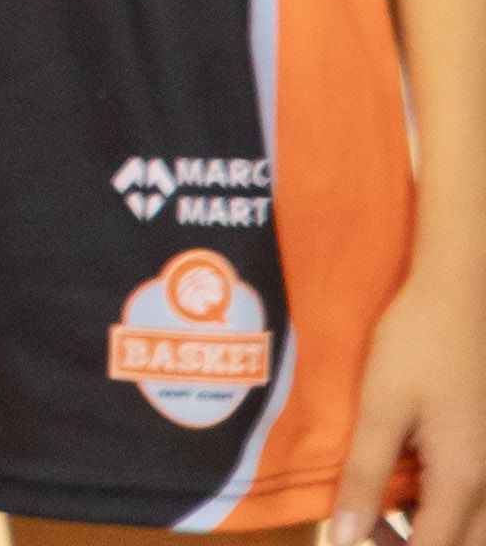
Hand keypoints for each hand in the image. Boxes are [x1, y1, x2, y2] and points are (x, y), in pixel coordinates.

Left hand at [331, 242, 478, 544]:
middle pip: (462, 544)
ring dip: (433, 530)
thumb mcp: (380, 410)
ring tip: (380, 509)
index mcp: (463, 480)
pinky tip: (407, 482)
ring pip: (474, 528)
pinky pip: (477, 501)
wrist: (460, 296)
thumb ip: (365, 476)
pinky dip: (444, 506)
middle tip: (366, 528)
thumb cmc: (416, 346)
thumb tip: (344, 536)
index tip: (354, 544)